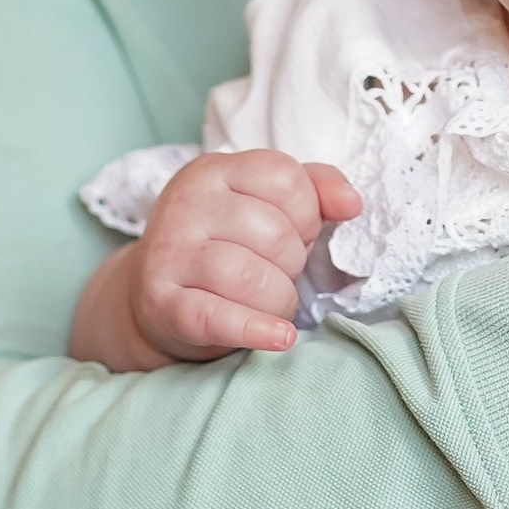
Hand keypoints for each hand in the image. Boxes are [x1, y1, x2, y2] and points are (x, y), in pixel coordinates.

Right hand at [71, 149, 361, 370]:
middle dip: (292, 263)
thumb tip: (351, 203)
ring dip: (280, 300)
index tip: (295, 232)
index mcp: (214, 171)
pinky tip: (280, 337)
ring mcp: (170, 253)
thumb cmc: (227, 244)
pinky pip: (219, 318)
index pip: (285, 178)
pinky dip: (256, 331)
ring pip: (250, 278)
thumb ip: (315, 189)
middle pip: (274, 234)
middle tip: (276, 273)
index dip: (306, 213)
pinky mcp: (162, 303)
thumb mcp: (266, 203)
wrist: (157, 292)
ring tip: (273, 304)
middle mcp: (187, 205)